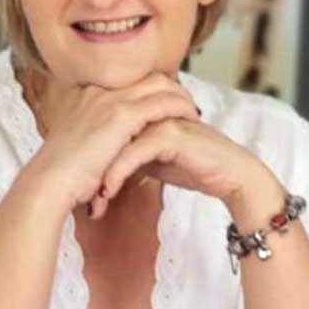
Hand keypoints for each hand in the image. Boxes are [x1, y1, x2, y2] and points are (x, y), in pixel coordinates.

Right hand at [20, 72, 200, 215]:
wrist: (49, 182)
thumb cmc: (62, 175)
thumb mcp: (78, 147)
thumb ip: (95, 138)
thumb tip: (109, 148)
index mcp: (85, 96)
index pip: (128, 83)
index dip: (151, 92)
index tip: (166, 104)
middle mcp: (97, 91)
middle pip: (146, 76)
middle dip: (171, 88)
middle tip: (187, 105)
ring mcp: (109, 100)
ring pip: (159, 84)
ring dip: (180, 96)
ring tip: (193, 112)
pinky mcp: (121, 115)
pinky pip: (162, 103)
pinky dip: (180, 109)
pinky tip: (191, 120)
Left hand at [88, 106, 271, 219]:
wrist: (231, 176)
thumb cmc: (194, 166)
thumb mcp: (153, 160)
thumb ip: (130, 153)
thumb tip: (102, 166)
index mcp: (143, 111)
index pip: (105, 128)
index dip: (90, 156)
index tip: (77, 183)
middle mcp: (149, 110)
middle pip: (106, 132)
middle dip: (90, 164)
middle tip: (77, 192)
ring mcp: (160, 118)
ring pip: (116, 142)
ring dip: (100, 172)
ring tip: (90, 198)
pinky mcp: (170, 133)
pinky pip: (134, 152)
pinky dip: (118, 174)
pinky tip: (108, 193)